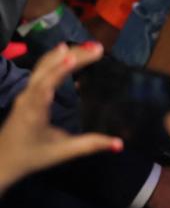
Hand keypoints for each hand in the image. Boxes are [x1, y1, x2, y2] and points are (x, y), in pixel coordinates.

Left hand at [0, 42, 121, 194]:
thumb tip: (119, 143)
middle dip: (71, 55)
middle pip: (47, 68)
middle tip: (97, 48)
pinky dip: (55, 60)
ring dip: (63, 54)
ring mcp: (25, 93)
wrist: (1, 161)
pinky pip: (41, 72)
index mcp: (34, 110)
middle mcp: (28, 96)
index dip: (60, 69)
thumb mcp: (62, 152)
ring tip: (86, 46)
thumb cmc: (30, 156)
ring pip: (42, 67)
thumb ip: (90, 145)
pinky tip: (65, 53)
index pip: (47, 84)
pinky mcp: (27, 94)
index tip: (75, 56)